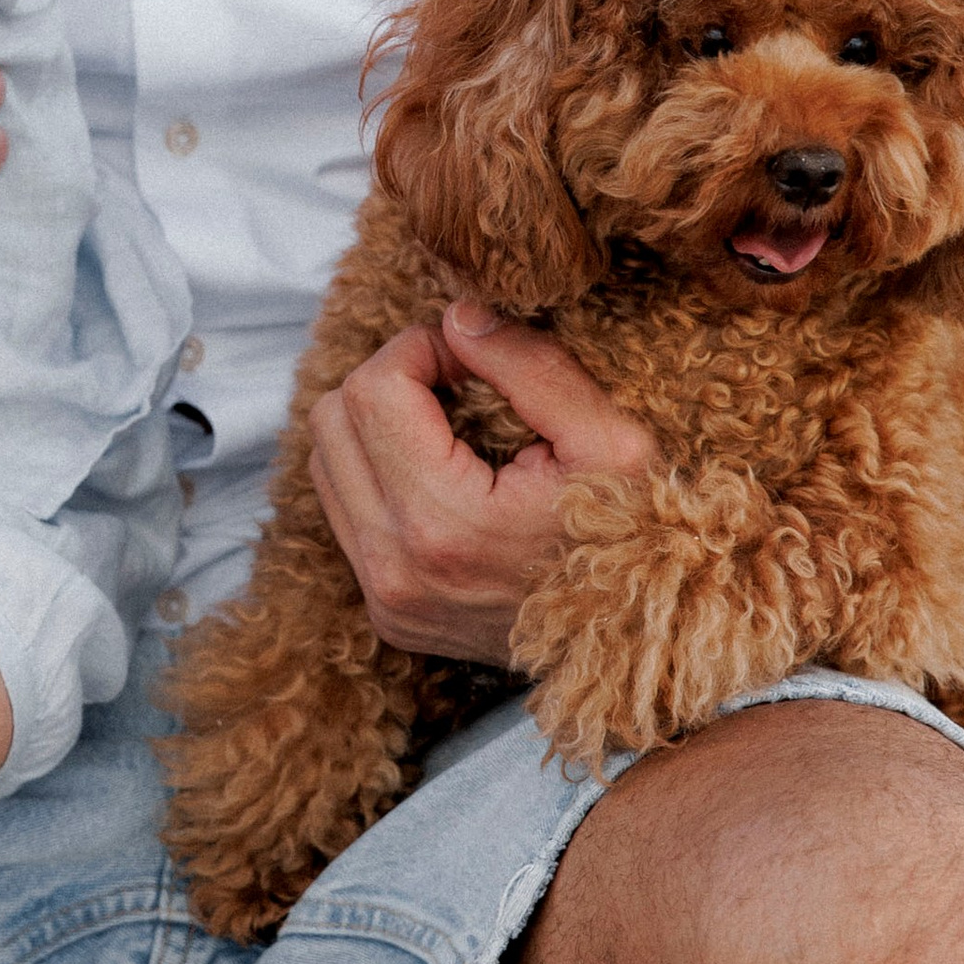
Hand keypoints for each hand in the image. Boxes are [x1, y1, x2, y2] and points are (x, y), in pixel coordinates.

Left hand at [308, 291, 657, 665]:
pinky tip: (442, 478)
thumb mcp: (611, 443)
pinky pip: (344, 514)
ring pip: (325, 464)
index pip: (373, 390)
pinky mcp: (386, 613)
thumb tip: (457, 318)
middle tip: (458, 387)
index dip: (419, 349)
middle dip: (391, 381)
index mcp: (446, 524)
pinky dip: (378, 477)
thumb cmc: (636, 540)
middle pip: (332, 420)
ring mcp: (386, 598)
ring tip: (450, 431)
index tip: (471, 360)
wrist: (638, 645)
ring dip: (376, 428)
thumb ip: (531, 368)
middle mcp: (396, 569)